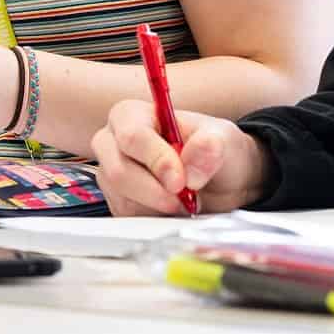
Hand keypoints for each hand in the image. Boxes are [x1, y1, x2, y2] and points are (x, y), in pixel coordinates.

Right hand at [91, 99, 271, 215]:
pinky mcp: (116, 201)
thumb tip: (196, 155)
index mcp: (131, 115)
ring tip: (184, 198)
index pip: (132, 136)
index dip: (156, 160)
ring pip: (123, 198)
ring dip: (160, 206)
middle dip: (156, 191)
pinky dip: (156, 217)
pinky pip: (128, 216)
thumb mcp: (223, 138)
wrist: (219, 181)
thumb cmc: (213, 150)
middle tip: (185, 197)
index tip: (181, 180)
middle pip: (119, 172)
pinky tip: (173, 206)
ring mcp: (110, 173)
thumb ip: (210, 144)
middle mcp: (112, 142)